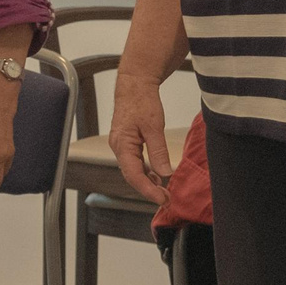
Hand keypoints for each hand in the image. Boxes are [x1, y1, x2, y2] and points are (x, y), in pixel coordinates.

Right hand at [106, 74, 176, 203]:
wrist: (135, 85)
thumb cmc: (142, 101)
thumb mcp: (154, 126)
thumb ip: (158, 151)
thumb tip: (164, 173)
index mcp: (122, 144)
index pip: (133, 175)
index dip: (147, 190)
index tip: (162, 199)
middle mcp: (118, 147)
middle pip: (131, 175)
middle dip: (148, 190)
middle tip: (166, 199)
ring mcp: (122, 145)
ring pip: (133, 170)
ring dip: (147, 182)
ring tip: (163, 192)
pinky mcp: (127, 142)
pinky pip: (134, 162)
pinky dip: (145, 172)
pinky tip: (156, 177)